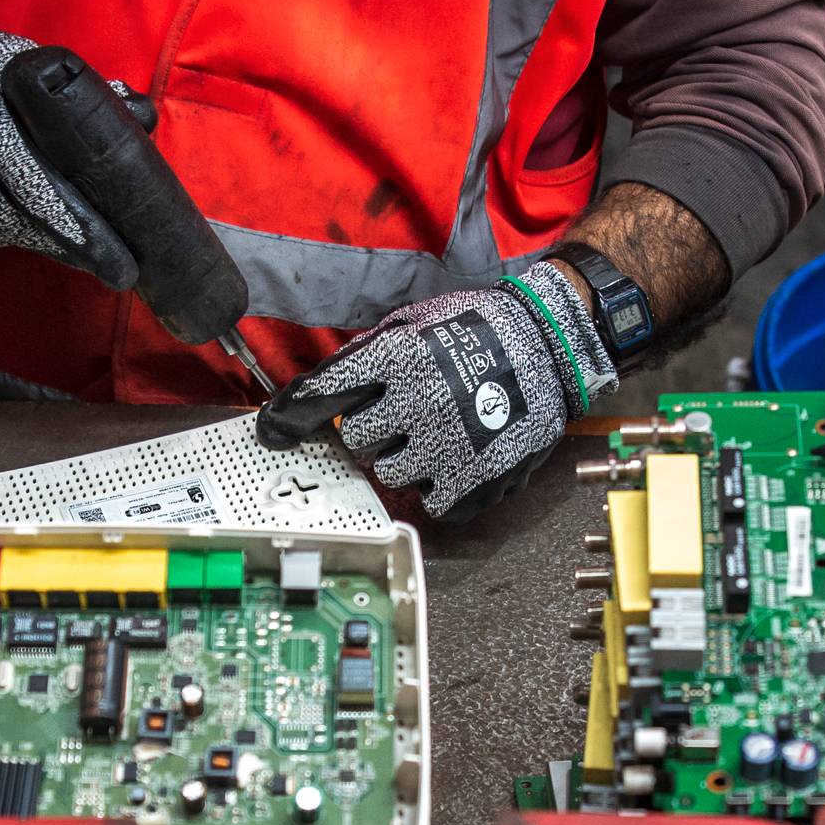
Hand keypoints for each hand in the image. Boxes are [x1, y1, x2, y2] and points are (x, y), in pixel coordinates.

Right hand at [0, 0, 138, 284]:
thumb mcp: (13, 62)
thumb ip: (70, 93)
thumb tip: (137, 111)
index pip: (47, 201)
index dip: (85, 237)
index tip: (120, 263)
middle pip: (31, 231)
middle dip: (75, 250)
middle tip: (116, 267)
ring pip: (2, 236)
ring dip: (35, 236)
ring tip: (67, 236)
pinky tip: (7, 213)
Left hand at [254, 262, 619, 519]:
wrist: (551, 345)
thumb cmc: (480, 328)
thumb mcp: (417, 322)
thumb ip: (368, 355)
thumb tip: (320, 390)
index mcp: (395, 359)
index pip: (323, 395)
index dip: (291, 414)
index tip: (273, 430)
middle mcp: (415, 403)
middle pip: (358, 441)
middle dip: (376, 432)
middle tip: (407, 417)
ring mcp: (444, 445)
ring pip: (391, 475)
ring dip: (407, 462)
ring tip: (438, 437)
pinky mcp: (472, 480)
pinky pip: (431, 502)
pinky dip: (441, 488)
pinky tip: (459, 459)